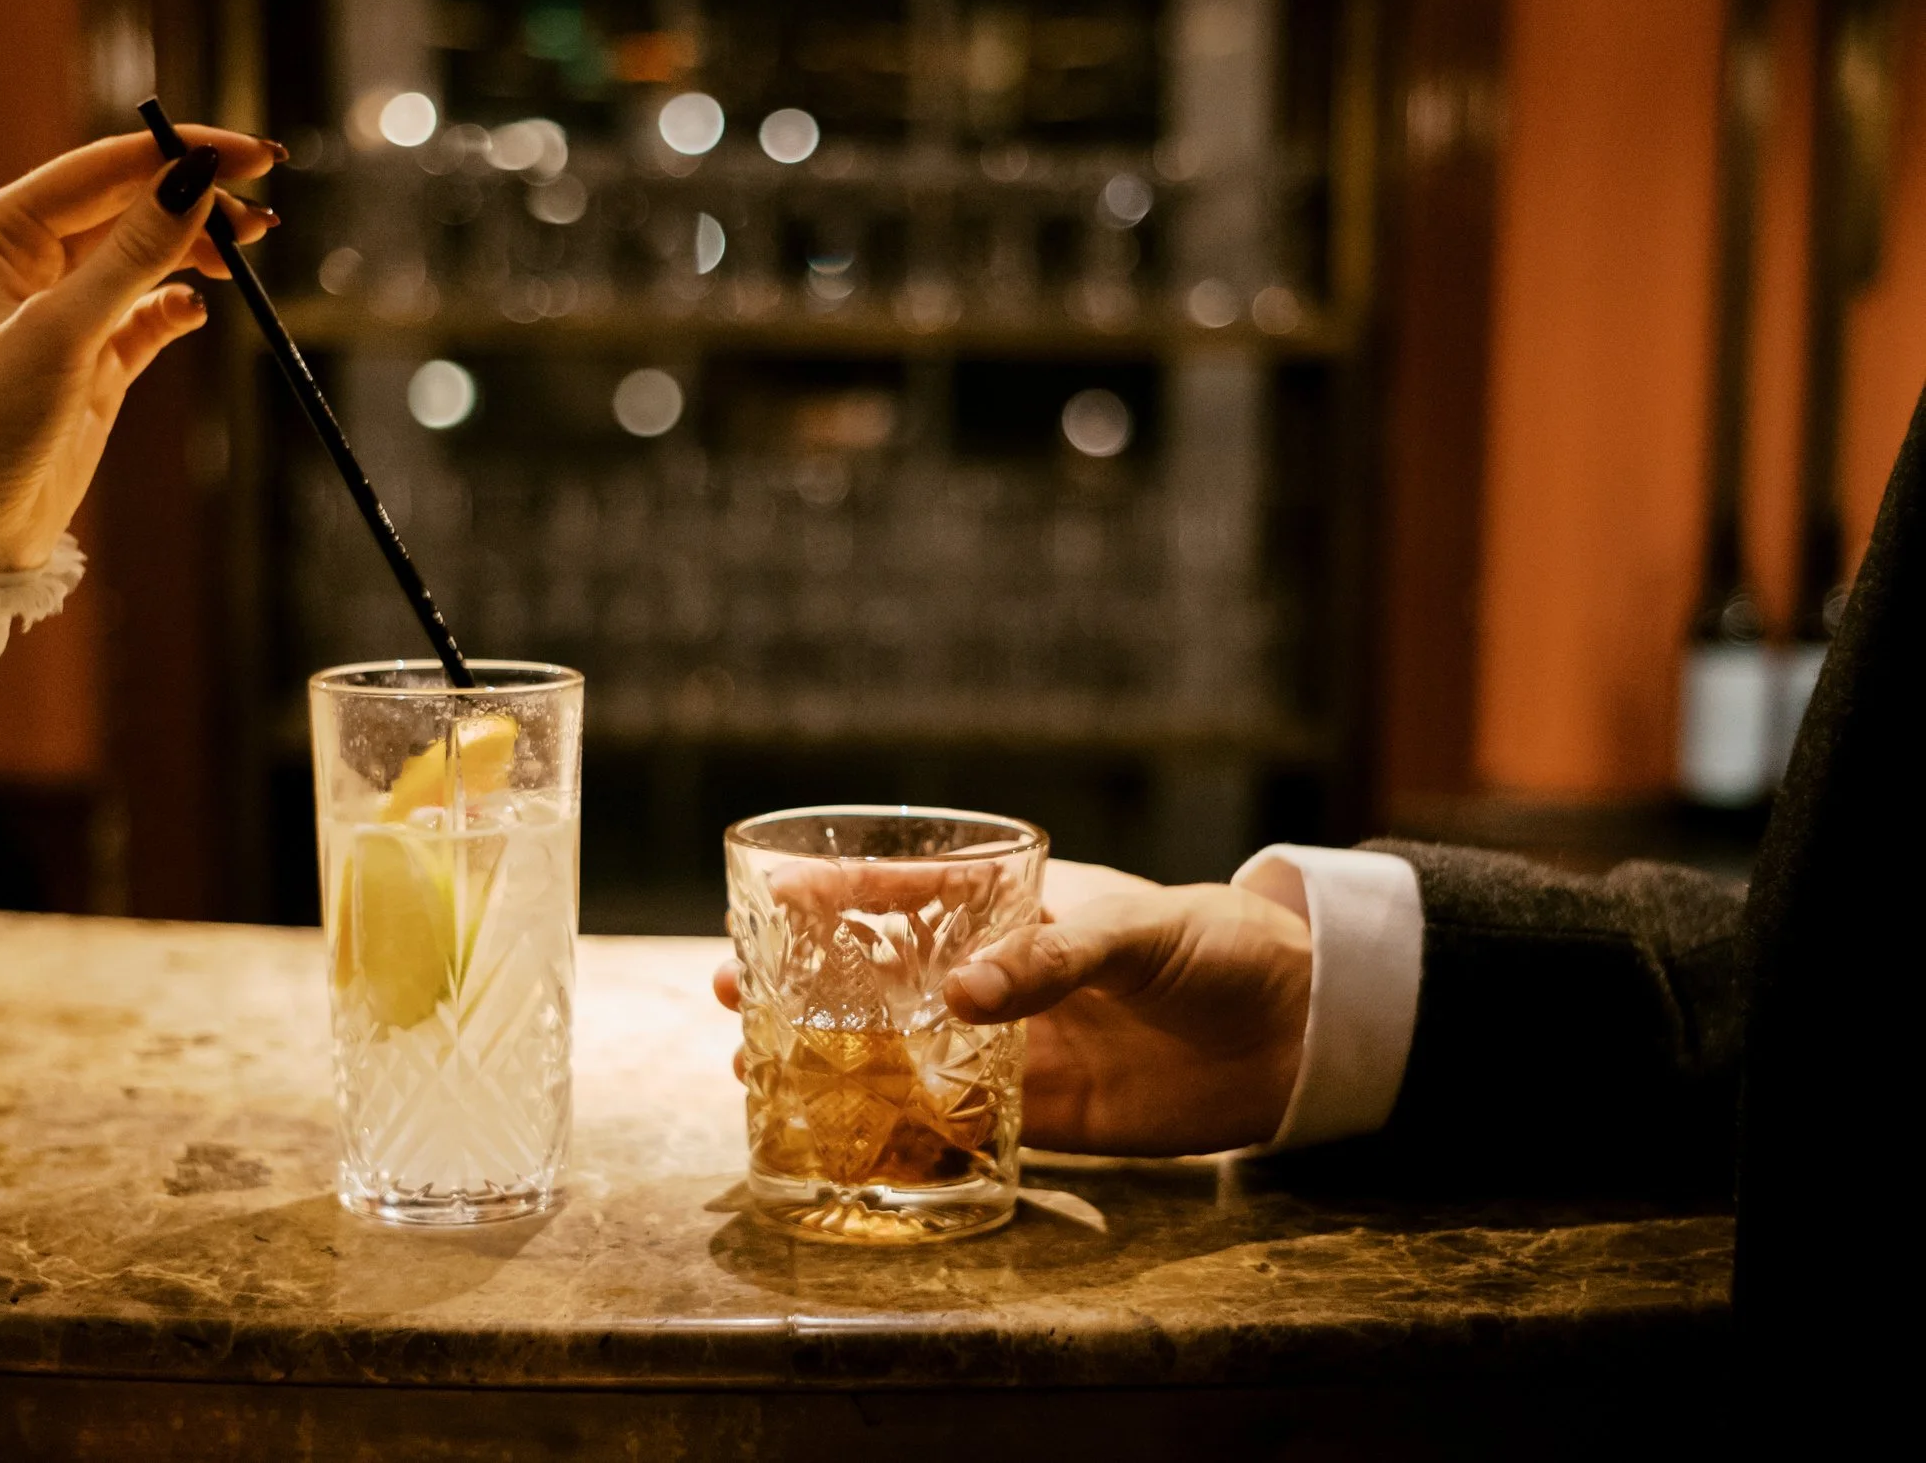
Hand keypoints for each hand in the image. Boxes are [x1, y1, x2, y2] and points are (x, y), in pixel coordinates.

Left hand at [0, 128, 281, 570]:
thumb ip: (133, 255)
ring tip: (248, 254)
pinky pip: (151, 315)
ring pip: (148, 256)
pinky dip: (181, 306)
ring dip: (198, 249)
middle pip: (131, 205)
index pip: (103, 170)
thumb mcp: (59, 333)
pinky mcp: (94, 362)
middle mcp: (30, 262)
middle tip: (263, 214)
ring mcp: (65, 312)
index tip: (252, 156)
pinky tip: (200, 309)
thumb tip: (194, 178)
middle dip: (197, 200)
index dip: (178, 154)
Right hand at [711, 858, 1311, 1156]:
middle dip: (802, 983)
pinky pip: (954, 1127)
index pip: (901, 888)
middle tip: (730, 990)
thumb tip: (955, 999)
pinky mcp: (1042, 1114)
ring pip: (900, 1053)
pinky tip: (841, 1142)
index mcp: (1013, 905)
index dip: (828, 891)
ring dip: (833, 1060)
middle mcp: (998, 975)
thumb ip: (1048, 961)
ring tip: (755, 1068)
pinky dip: (898, 1136)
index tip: (758, 897)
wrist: (1301, 1033)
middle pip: (878, 977)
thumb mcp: (1134, 931)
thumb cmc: (1219, 946)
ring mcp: (1013, 1047)